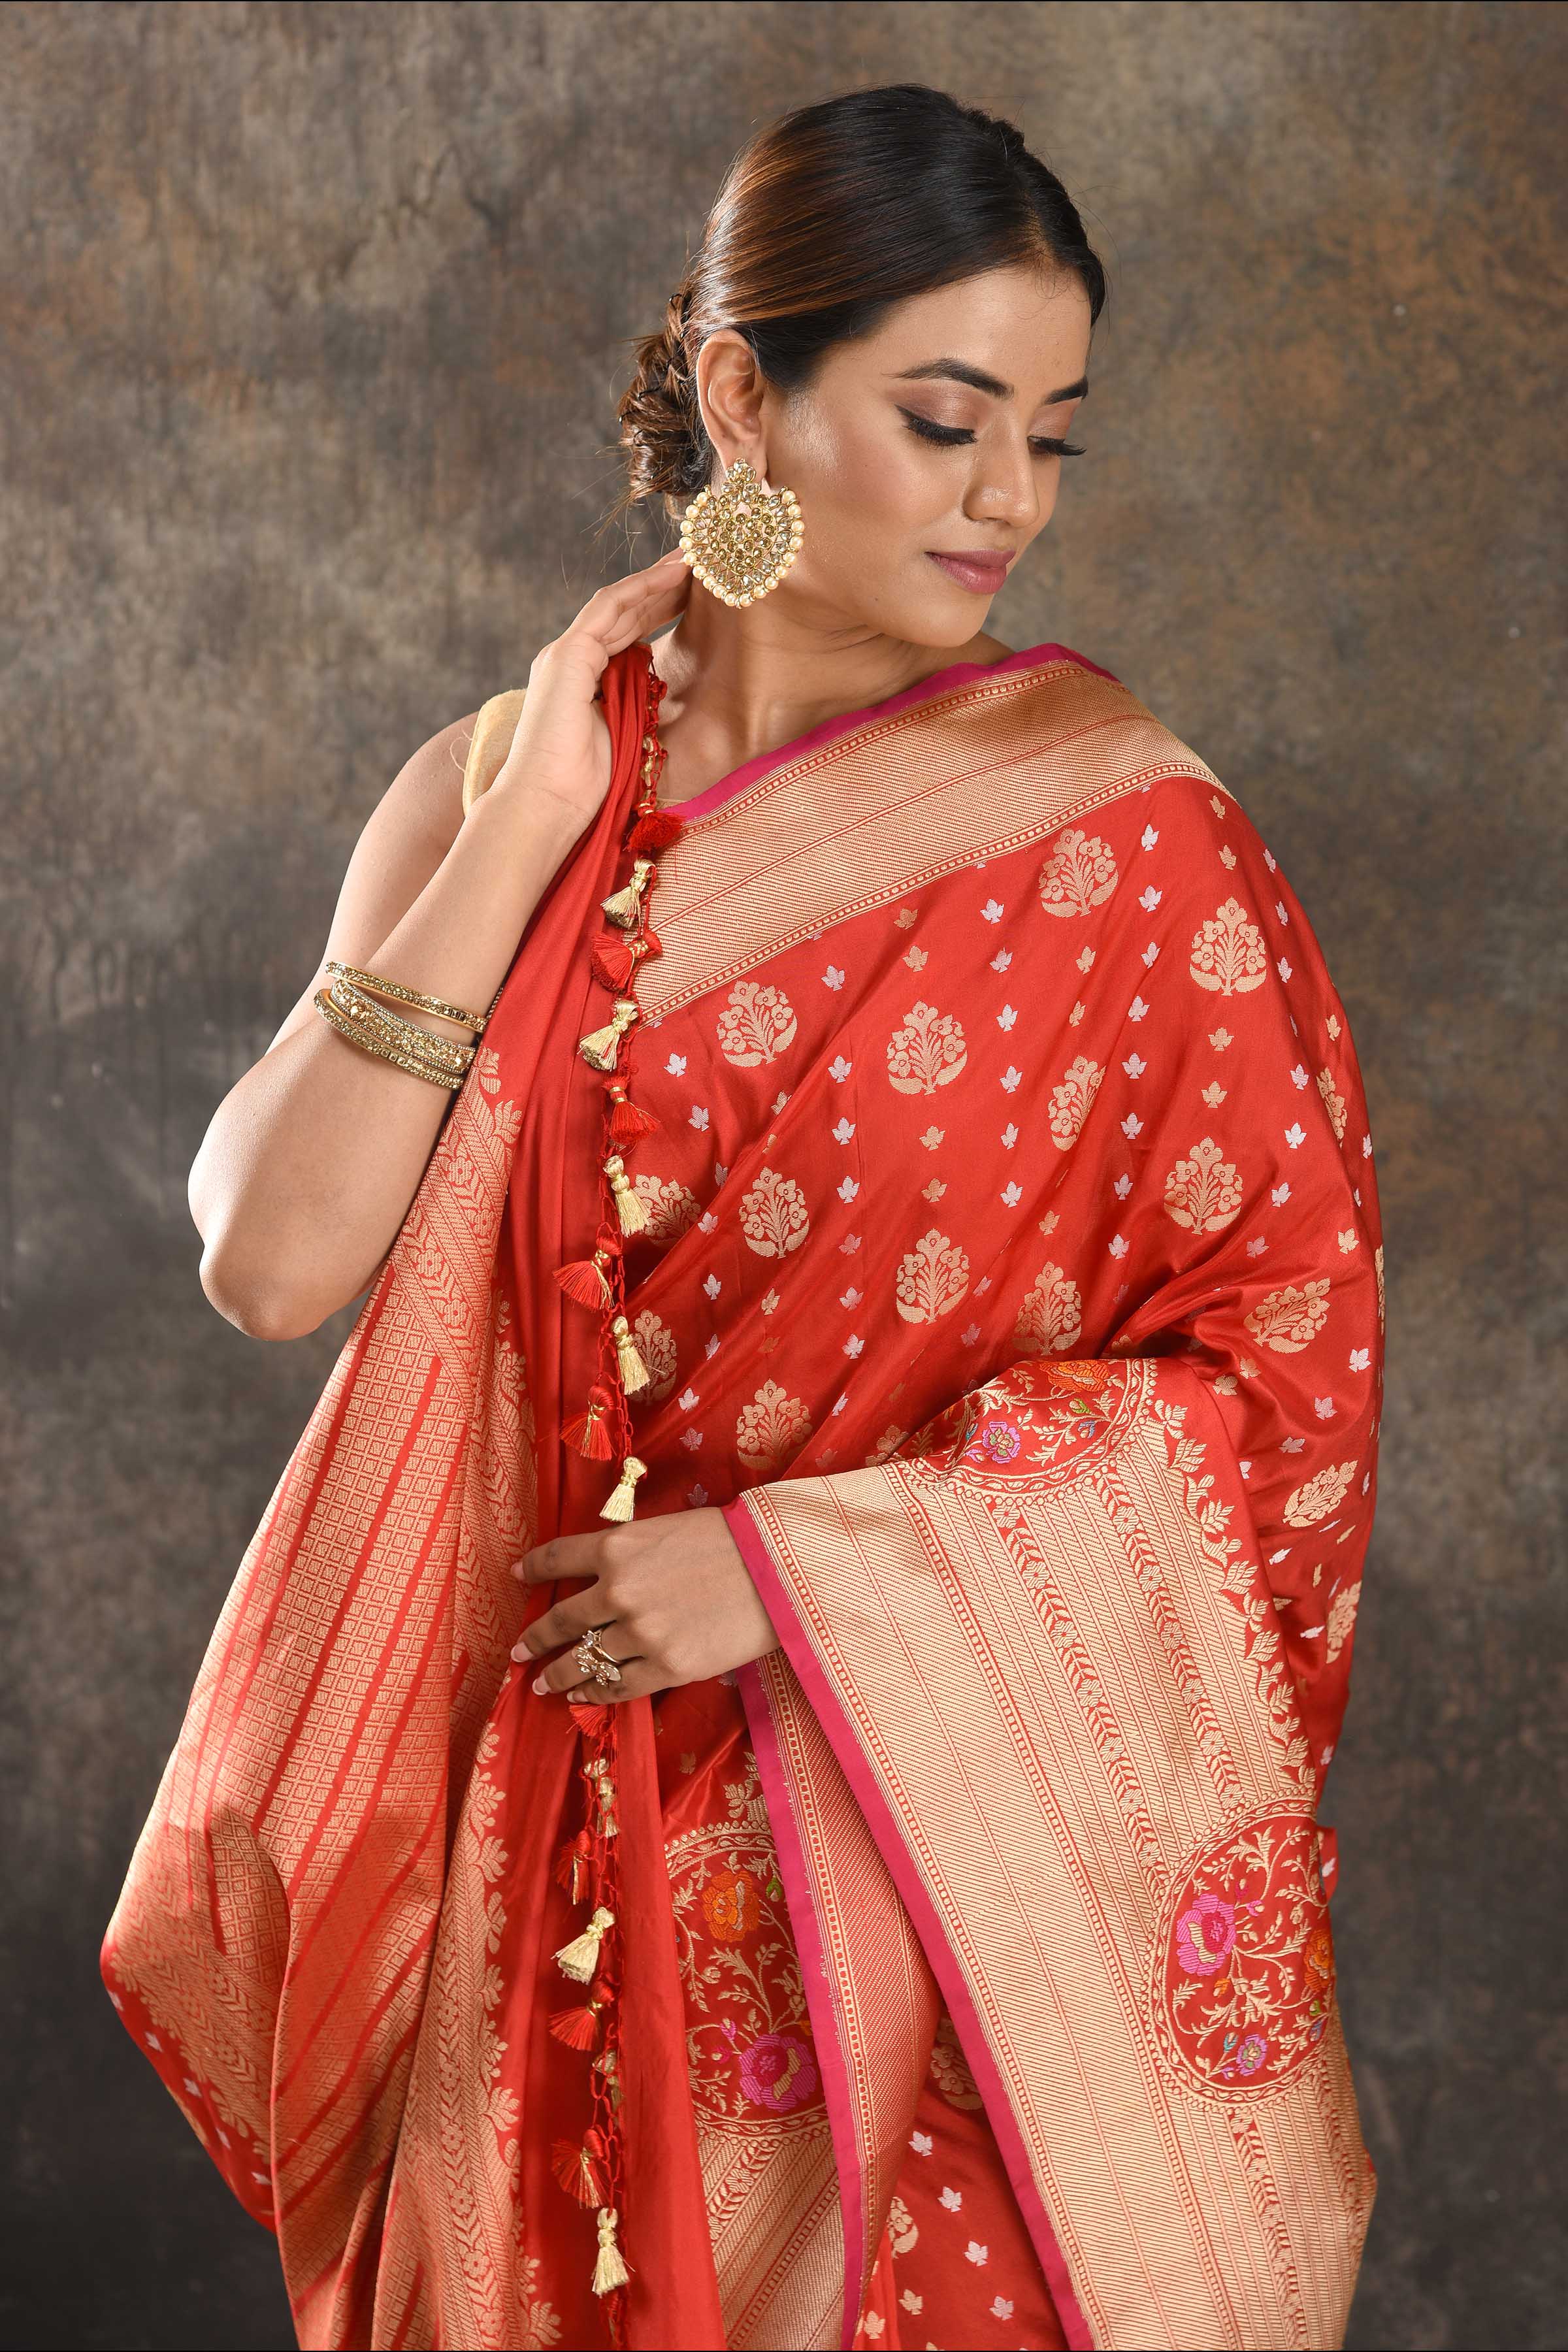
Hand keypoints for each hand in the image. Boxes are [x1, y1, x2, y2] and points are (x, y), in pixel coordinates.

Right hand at [493, 549, 690, 832]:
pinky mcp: (568, 655)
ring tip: (694, 558)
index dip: (658, 609)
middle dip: (661, 586)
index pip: (625, 633)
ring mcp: (566, 654)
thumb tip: (667, 698)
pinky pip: (611, 608)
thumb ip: (638, 709)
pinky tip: (673, 575)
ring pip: (618, 602)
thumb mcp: (625, 738)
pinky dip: (643, 588)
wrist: (548, 805)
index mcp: (581, 679)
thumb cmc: (586, 788)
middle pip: (623, 611)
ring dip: (657, 578)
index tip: (693, 596)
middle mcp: (570, 659)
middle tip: (699, 563)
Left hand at [511, 1507, 779, 1703]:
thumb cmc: (732, 1541)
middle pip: (562, 1619)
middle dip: (535, 1638)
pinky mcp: (667, 1667)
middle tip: (519, 1651)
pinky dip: (594, 1692)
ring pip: (585, 1659)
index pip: (559, 1557)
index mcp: (617, 1547)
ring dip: (559, 1674)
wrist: (779, 1573)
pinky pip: (618, 1686)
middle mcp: (619, 1591)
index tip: (519, 1575)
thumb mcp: (668, 1530)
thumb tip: (608, 1574)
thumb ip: (632, 1552)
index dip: (534, 1567)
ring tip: (544, 1683)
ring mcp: (641, 1633)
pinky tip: (582, 1695)